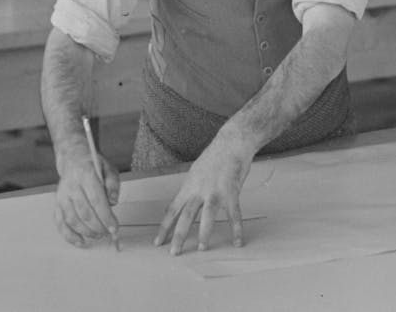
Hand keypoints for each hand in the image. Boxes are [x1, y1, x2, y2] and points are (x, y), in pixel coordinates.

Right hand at [53, 146, 119, 247]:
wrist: (74, 159)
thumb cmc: (94, 166)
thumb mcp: (109, 169)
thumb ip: (113, 184)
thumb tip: (114, 202)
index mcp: (86, 175)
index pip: (97, 200)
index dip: (106, 217)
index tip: (114, 228)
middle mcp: (71, 186)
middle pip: (85, 212)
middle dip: (98, 227)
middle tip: (108, 234)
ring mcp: (62, 196)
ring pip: (72, 220)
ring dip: (86, 232)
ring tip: (98, 236)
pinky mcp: (57, 204)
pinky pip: (60, 223)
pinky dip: (69, 235)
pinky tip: (81, 242)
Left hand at [154, 130, 252, 254]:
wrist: (232, 142)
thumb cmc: (215, 156)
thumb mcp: (196, 171)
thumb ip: (191, 188)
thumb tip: (185, 202)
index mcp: (188, 186)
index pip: (172, 210)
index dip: (164, 227)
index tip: (157, 242)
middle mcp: (199, 190)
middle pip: (186, 216)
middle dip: (178, 236)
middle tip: (174, 252)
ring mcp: (215, 191)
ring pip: (207, 216)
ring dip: (204, 233)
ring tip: (201, 248)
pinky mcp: (232, 192)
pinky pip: (234, 214)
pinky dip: (236, 229)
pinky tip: (237, 242)